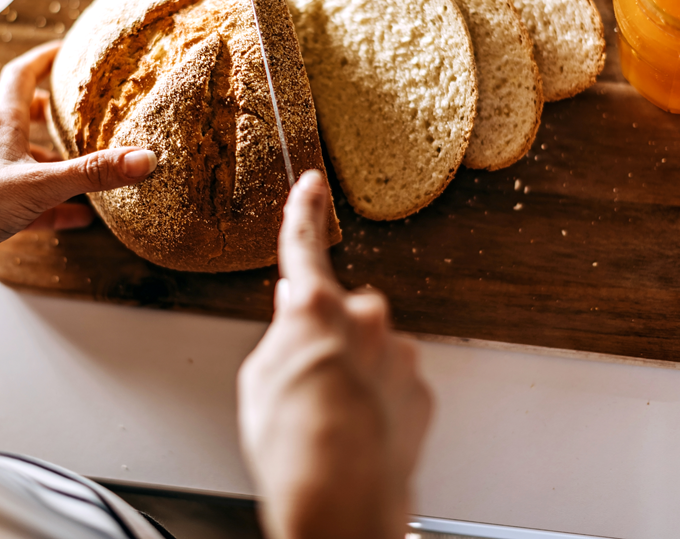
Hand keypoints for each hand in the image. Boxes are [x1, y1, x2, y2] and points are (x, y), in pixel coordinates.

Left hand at [0, 41, 156, 286]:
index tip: (65, 51)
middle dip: (43, 108)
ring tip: (82, 168)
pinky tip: (77, 219)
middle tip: (70, 110)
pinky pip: (24, 200)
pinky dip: (52, 206)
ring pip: (18, 157)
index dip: (43, 59)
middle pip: (14, 112)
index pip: (20, 76)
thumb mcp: (41, 185)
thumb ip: (93, 172)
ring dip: (48, 159)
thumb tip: (144, 159)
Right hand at [237, 171, 432, 538]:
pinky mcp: (420, 390)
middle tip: (306, 382)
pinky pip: (392, 385)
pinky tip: (355, 431)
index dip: (303, 212)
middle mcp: (365, 319)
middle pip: (342, 313)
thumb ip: (281, 334)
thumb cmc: (293, 442)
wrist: (341, 494)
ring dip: (352, 375)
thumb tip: (294, 312)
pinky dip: (376, 402)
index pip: (303, 246)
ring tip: (327, 420)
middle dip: (327, 337)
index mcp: (316, 307)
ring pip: (371, 352)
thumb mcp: (259, 379)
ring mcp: (398, 354)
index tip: (311, 186)